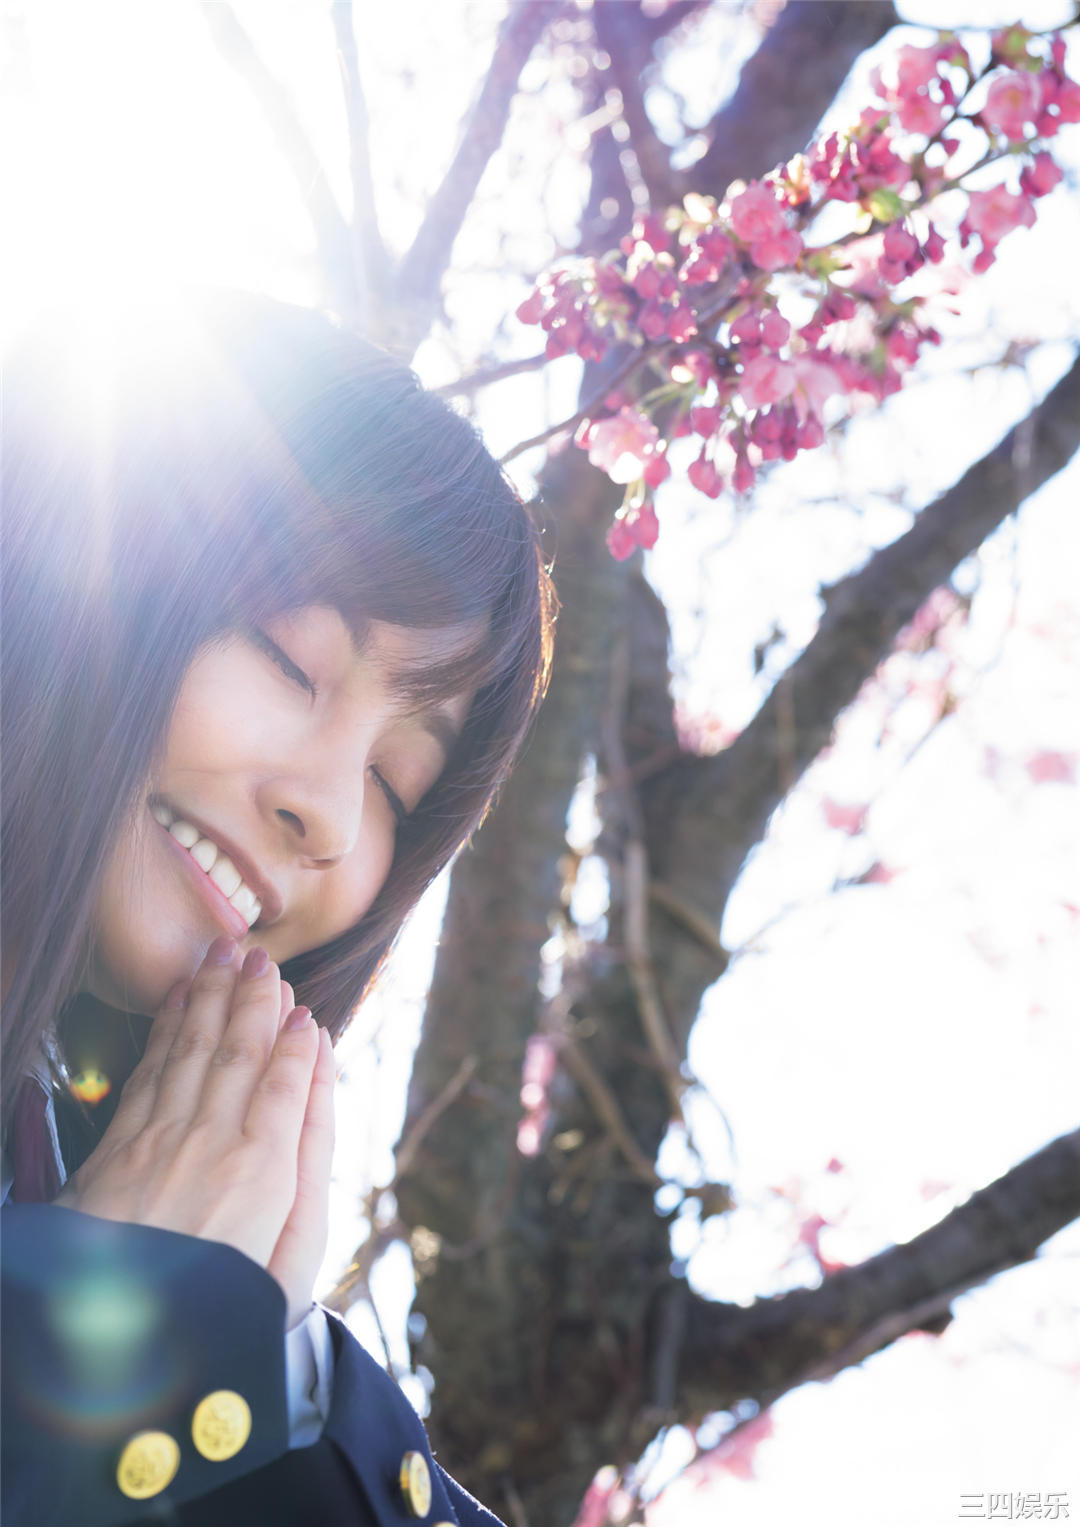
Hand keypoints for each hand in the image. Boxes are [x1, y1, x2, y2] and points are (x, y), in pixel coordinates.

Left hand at [56, 937, 333, 1328]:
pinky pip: (148, 1070)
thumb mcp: (297, 1254)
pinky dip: (165, 1028)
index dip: (296, 1041)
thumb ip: (315, 1160)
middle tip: (263, 957)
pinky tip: (176, 999)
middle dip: (251, 998)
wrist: (114, 1349)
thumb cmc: (223, 1309)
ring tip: (224, 952)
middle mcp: (208, 1141)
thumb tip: (319, 1079)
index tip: (306, 1009)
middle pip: (236, 1051)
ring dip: (208, 995)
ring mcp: (156, 1140)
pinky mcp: (115, 1149)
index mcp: (262, 1169)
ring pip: (189, 1048)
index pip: (285, 1082)